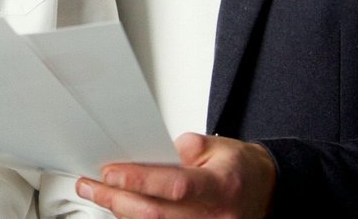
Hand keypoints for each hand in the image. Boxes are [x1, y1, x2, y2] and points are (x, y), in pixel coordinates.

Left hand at [76, 133, 275, 218]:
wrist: (267, 192)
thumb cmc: (241, 169)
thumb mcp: (218, 146)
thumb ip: (184, 148)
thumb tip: (150, 154)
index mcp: (221, 187)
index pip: (175, 186)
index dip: (139, 181)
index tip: (110, 172)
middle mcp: (214, 217)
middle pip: (157, 214)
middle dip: (116, 199)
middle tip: (90, 185)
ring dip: (122, 213)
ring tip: (99, 195)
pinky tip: (122, 211)